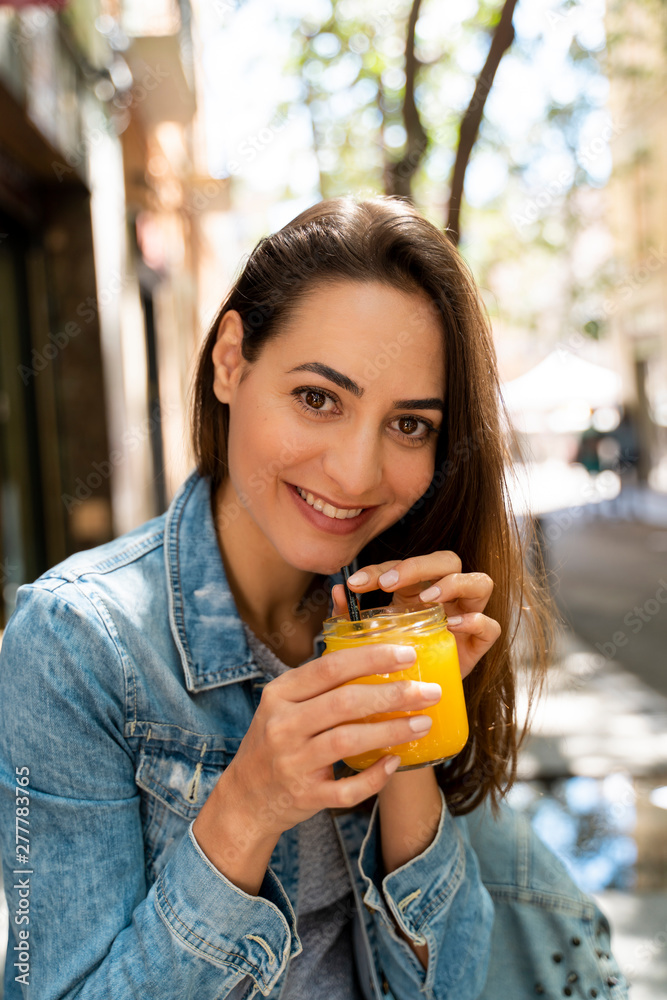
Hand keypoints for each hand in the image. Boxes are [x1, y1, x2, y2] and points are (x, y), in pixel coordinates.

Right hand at [221, 642, 442, 838]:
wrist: (245, 798)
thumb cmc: (275, 740)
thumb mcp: (284, 703)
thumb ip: (319, 681)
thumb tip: (373, 651)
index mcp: (280, 693)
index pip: (330, 667)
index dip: (372, 658)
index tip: (408, 655)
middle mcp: (283, 725)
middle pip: (344, 702)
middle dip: (392, 694)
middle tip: (429, 691)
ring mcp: (292, 762)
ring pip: (348, 741)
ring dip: (392, 730)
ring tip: (423, 722)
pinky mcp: (305, 795)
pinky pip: (347, 788)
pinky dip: (375, 776)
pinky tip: (395, 761)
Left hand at [332, 552, 500, 678]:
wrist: (413, 703)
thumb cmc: (390, 663)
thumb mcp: (367, 639)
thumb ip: (352, 616)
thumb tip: (337, 590)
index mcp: (418, 591)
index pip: (404, 566)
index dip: (380, 568)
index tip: (355, 584)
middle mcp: (447, 598)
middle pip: (447, 561)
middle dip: (417, 566)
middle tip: (388, 583)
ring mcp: (467, 617)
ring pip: (480, 582)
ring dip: (453, 584)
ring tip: (426, 598)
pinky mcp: (479, 646)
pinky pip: (491, 626)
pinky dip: (475, 621)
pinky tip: (452, 625)